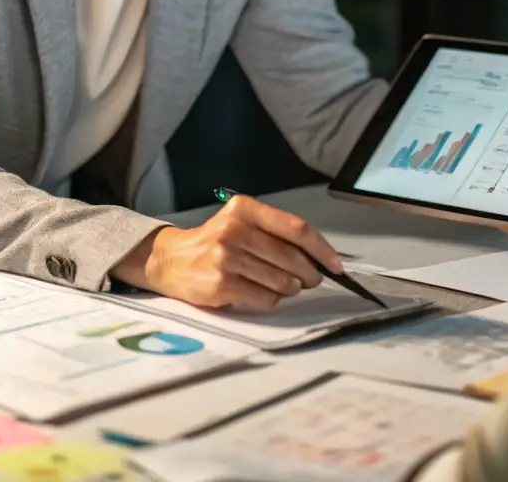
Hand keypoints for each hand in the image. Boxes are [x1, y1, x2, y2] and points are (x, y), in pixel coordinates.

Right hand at [111, 195, 343, 309]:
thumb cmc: (216, 242)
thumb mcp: (242, 224)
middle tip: (312, 280)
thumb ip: (275, 234)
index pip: (296, 228)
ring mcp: (226, 258)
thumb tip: (319, 258)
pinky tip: (263, 292)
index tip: (336, 265)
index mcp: (245, 209)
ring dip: (291, 288)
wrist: (172, 260)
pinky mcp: (221, 285)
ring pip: (282, 281)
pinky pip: (265, 298)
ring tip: (285, 286)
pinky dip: (272, 299)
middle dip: (310, 273)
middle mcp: (235, 230)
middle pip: (292, 257)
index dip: (321, 249)